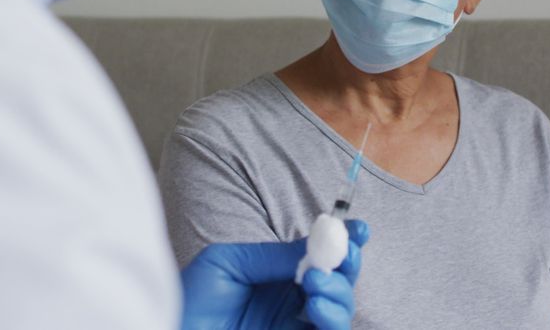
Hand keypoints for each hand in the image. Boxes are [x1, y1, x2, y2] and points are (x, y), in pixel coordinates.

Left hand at [179, 219, 368, 329]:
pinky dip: (333, 321)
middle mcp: (291, 302)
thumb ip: (273, 256)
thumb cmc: (189, 301)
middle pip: (339, 282)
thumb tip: (318, 243)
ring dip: (340, 293)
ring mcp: (293, 328)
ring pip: (340, 311)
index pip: (321, 257)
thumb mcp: (228, 263)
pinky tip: (316, 308)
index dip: (345, 242)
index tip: (360, 229)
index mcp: (277, 276)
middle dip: (348, 265)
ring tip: (316, 284)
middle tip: (342, 256)